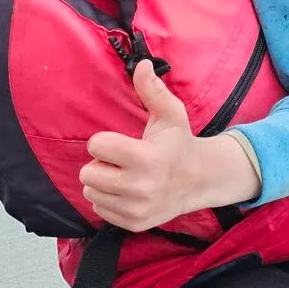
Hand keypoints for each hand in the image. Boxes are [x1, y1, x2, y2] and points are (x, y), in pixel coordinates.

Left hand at [80, 60, 260, 230]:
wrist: (200, 181)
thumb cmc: (178, 144)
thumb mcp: (170, 115)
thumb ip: (152, 90)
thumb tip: (141, 64)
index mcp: (146, 158)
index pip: (96, 147)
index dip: (103, 142)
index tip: (119, 143)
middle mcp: (141, 187)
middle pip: (88, 173)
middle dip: (100, 164)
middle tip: (121, 162)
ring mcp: (137, 208)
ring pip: (90, 192)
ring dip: (101, 183)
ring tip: (124, 176)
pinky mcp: (134, 223)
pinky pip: (98, 209)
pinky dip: (107, 199)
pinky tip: (126, 192)